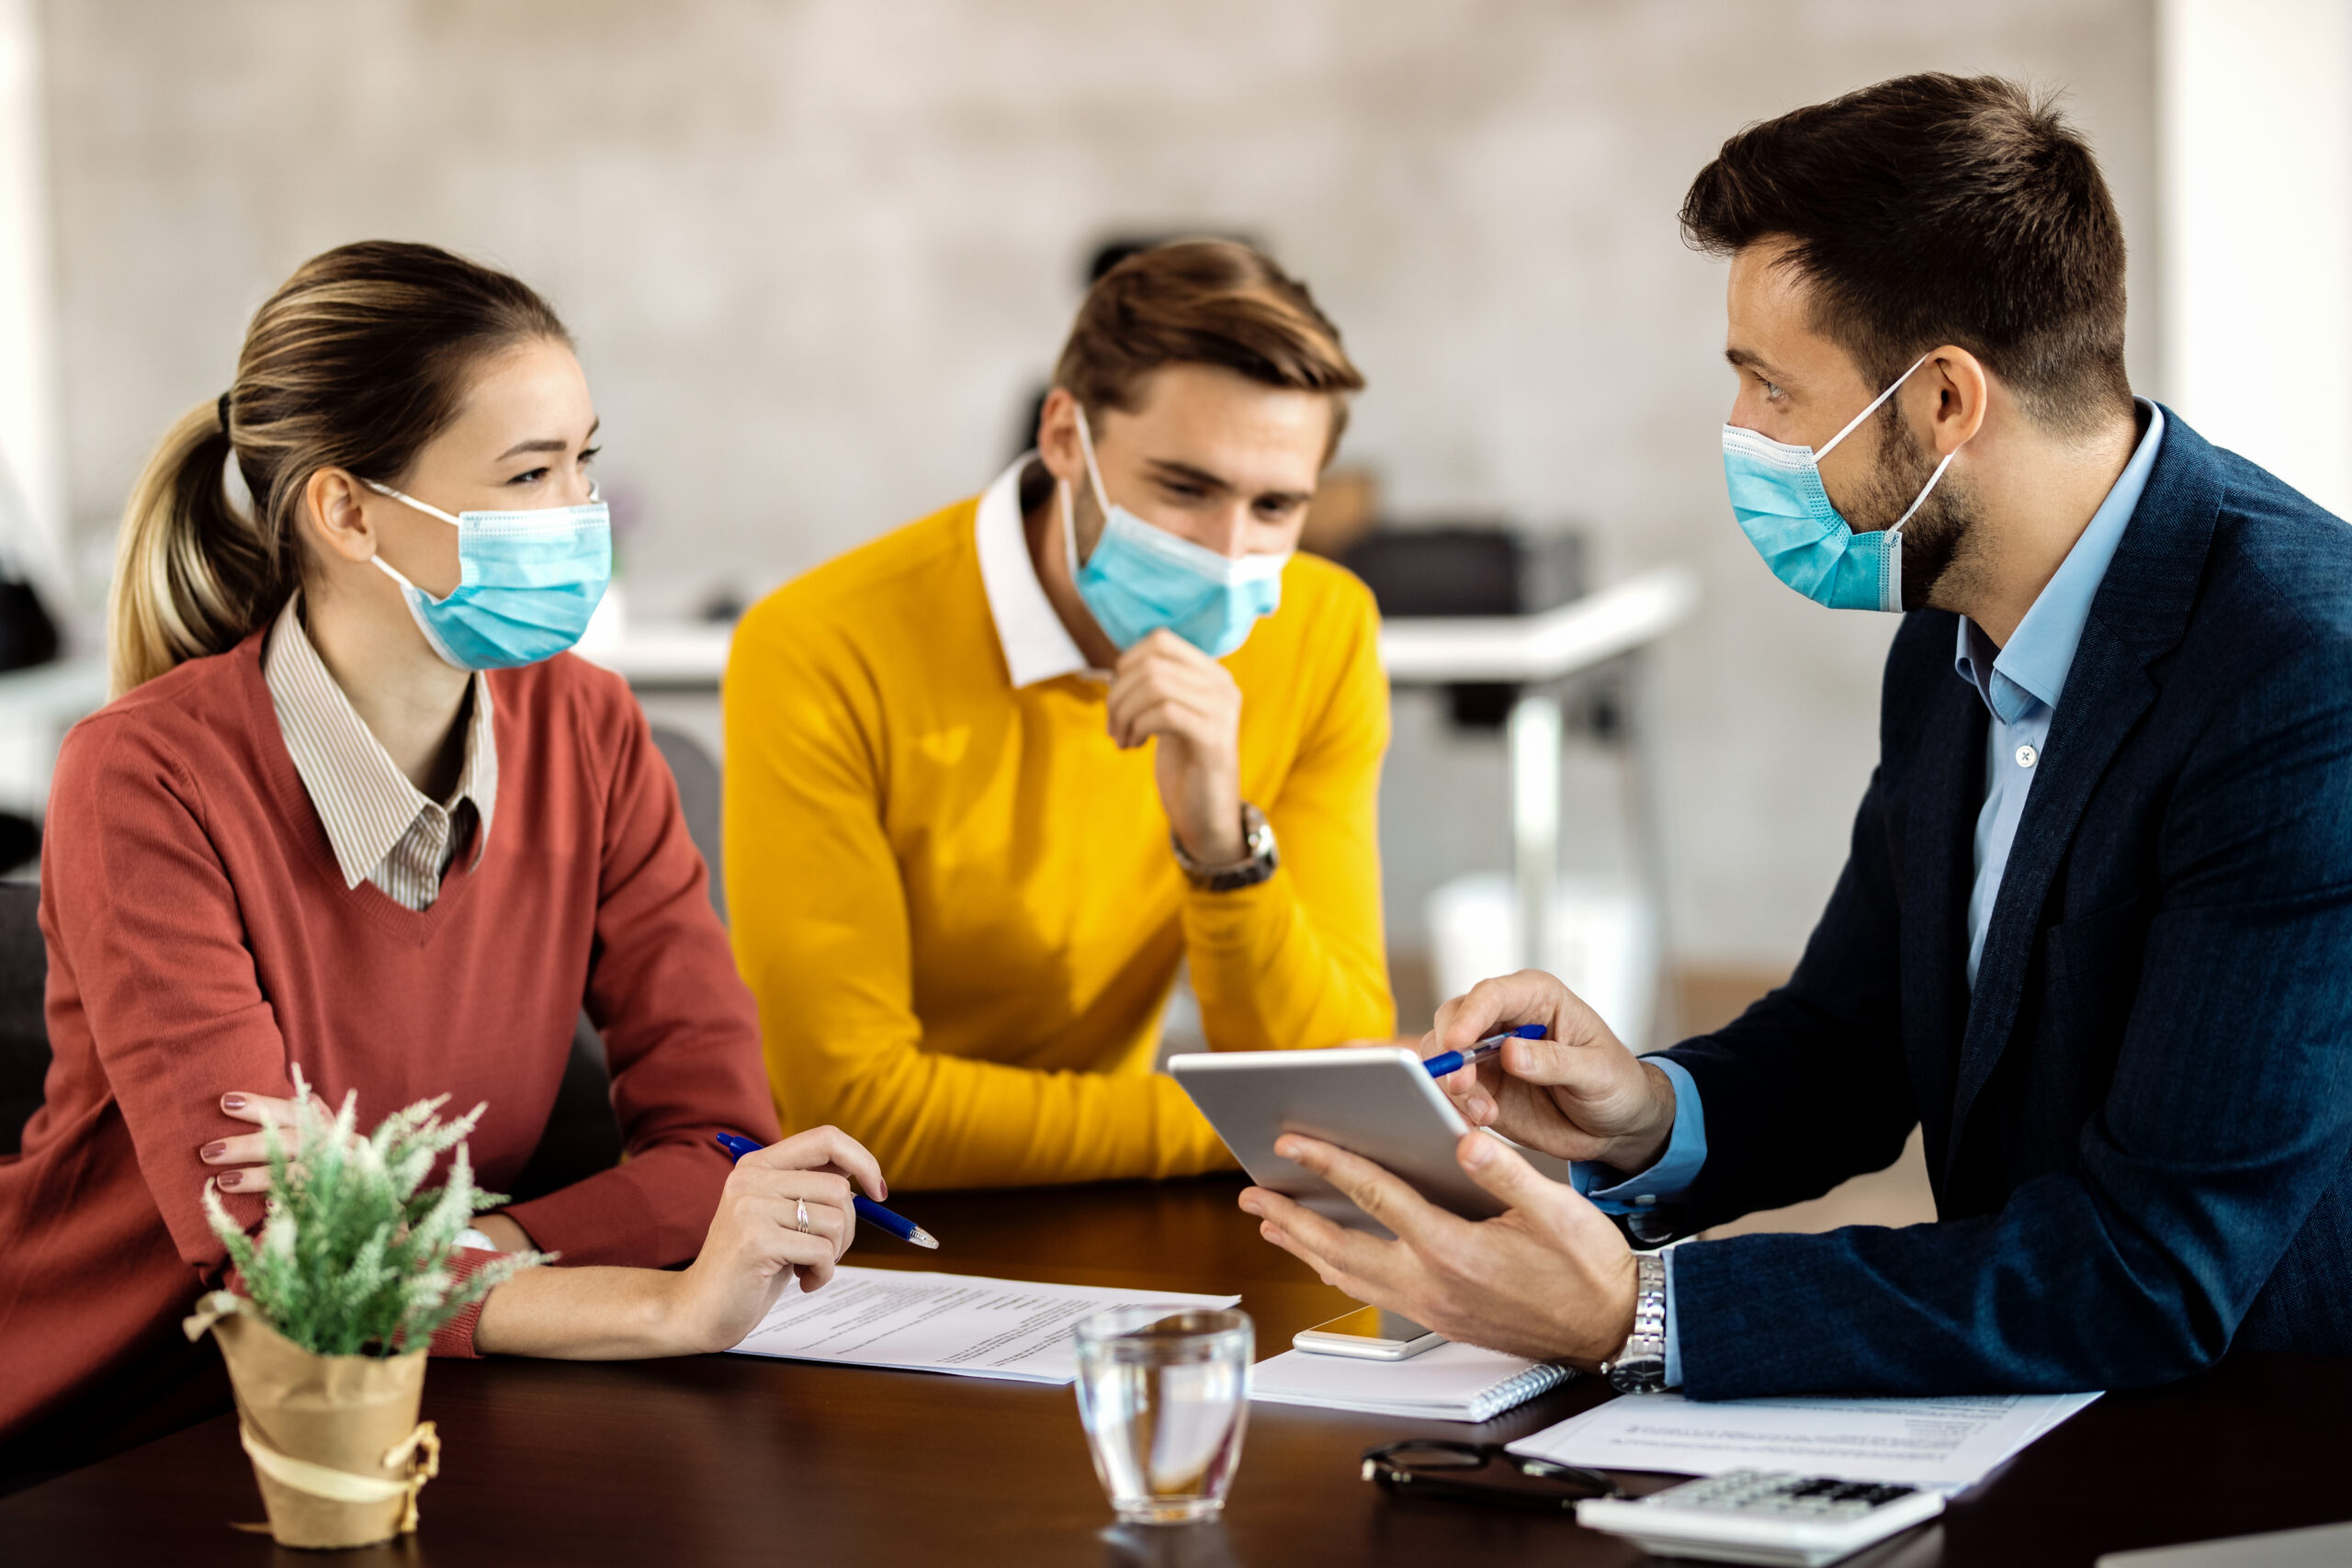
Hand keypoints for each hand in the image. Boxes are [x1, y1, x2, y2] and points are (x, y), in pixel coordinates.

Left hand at [199, 1088, 335, 1194]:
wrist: (382, 1199)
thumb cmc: (334, 1163)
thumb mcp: (320, 1136)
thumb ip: (292, 1125)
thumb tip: (236, 1109)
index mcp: (329, 1125)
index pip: (293, 1109)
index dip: (260, 1105)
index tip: (226, 1102)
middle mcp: (340, 1144)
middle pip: (292, 1140)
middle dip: (247, 1145)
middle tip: (208, 1151)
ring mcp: (344, 1171)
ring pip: (297, 1171)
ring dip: (256, 1175)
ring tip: (222, 1180)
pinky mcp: (343, 1200)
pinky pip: (308, 1201)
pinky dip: (282, 1202)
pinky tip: (259, 1206)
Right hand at [657, 1125, 885, 1354]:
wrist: (699, 1309)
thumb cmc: (751, 1265)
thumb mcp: (780, 1216)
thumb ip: (811, 1190)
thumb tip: (865, 1175)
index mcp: (758, 1164)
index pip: (826, 1139)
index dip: (862, 1160)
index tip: (878, 1192)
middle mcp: (751, 1178)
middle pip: (838, 1189)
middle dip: (847, 1228)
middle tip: (825, 1251)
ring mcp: (751, 1208)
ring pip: (835, 1221)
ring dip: (833, 1254)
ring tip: (805, 1266)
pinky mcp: (756, 1241)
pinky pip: (822, 1252)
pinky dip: (823, 1273)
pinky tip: (801, 1281)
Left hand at [1104, 629, 1244, 863]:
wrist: (1205, 813)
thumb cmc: (1182, 764)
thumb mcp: (1166, 715)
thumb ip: (1153, 686)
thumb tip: (1118, 667)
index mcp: (1211, 674)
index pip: (1160, 640)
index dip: (1127, 663)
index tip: (1118, 698)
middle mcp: (1223, 685)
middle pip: (1152, 664)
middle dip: (1118, 695)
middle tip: (1113, 727)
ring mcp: (1222, 710)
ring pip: (1155, 686)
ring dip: (1125, 713)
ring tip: (1122, 739)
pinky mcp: (1214, 738)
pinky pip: (1165, 713)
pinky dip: (1138, 727)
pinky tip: (1135, 746)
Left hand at [1239, 1131, 1637, 1366]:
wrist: (1613, 1329)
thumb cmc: (1590, 1269)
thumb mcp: (1559, 1210)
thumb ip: (1507, 1171)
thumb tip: (1463, 1137)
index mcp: (1455, 1249)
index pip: (1376, 1196)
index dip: (1329, 1164)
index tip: (1293, 1141)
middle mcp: (1433, 1283)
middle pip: (1341, 1246)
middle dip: (1290, 1217)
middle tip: (1251, 1194)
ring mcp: (1432, 1307)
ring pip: (1350, 1276)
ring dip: (1305, 1248)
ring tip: (1271, 1224)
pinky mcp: (1439, 1319)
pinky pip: (1372, 1293)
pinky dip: (1338, 1272)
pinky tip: (1327, 1261)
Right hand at [1426, 971, 1676, 1170]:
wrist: (1615, 1125)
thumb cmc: (1616, 1084)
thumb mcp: (1598, 1072)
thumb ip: (1556, 1061)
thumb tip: (1510, 1053)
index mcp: (1537, 997)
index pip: (1492, 994)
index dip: (1470, 1016)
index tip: (1458, 1045)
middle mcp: (1505, 1018)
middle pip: (1454, 1019)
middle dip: (1450, 1052)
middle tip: (1461, 1086)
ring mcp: (1488, 1052)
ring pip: (1443, 1054)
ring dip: (1452, 1084)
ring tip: (1483, 1114)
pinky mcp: (1480, 1085)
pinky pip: (1450, 1089)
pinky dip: (1453, 1105)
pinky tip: (1475, 1122)